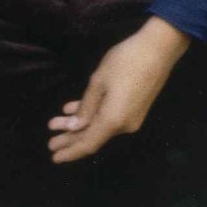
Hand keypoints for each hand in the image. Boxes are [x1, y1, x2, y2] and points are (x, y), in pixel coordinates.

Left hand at [46, 16, 191, 162]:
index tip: (54, 156)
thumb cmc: (124, 63)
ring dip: (77, 125)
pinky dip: (90, 115)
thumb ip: (86, 107)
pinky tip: (72, 109)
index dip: (70, 151)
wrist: (157, 50)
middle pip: (92, 136)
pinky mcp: (134, 108)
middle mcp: (124, 125)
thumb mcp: (98, 82)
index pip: (89, 143)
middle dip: (70, 139)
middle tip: (49, 142)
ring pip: (98, 126)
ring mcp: (130, 117)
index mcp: (114, 120)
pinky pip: (107, 117)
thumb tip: (75, 127)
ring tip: (54, 124)